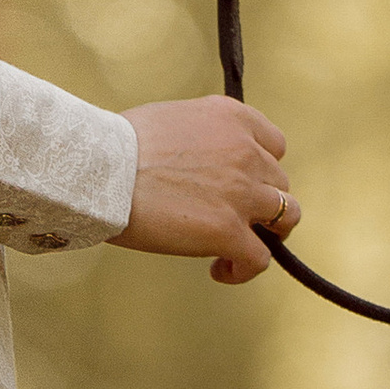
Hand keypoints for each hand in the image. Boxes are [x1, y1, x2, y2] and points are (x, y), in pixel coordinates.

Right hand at [112, 92, 300, 283]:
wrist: (103, 170)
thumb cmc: (119, 146)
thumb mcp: (175, 118)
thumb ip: (202, 136)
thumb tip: (201, 161)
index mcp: (232, 118)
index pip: (274, 145)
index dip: (261, 168)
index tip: (242, 183)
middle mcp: (246, 152)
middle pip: (280, 182)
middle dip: (260, 202)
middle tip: (234, 217)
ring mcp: (242, 193)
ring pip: (286, 216)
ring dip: (267, 233)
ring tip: (240, 246)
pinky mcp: (228, 231)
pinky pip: (259, 258)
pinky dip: (244, 269)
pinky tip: (221, 270)